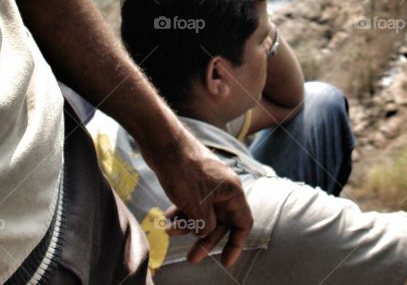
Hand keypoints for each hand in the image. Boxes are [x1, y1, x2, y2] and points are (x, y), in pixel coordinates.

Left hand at [143, 131, 252, 266]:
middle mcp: (224, 187)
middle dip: (205, 240)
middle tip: (192, 258)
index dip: (236, 244)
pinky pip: (192, 202)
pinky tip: (168, 218)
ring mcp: (208, 182)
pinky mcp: (193, 180)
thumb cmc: (184, 173)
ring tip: (171, 231)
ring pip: (203, 213)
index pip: (243, 223)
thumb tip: (206, 233)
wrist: (164, 144)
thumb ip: (207, 227)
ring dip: (189, 225)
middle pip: (220, 221)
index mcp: (232, 191)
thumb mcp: (198, 208)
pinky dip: (182, 212)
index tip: (226, 262)